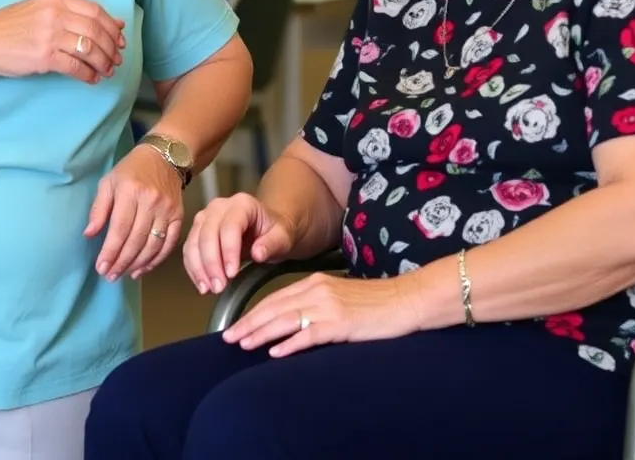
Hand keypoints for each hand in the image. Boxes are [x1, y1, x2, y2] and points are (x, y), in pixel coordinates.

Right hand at [0, 0, 124, 84]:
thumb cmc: (9, 27)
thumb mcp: (38, 9)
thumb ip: (68, 13)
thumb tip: (105, 22)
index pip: (95, 10)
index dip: (112, 26)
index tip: (120, 37)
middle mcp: (55, 14)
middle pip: (96, 30)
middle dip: (112, 47)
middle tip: (117, 58)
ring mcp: (49, 35)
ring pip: (90, 49)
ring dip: (103, 62)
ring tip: (107, 70)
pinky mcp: (44, 57)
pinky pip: (76, 66)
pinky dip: (88, 74)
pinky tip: (91, 78)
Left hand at [84, 145, 184, 279]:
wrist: (165, 156)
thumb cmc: (131, 170)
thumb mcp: (108, 182)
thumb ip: (98, 209)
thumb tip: (89, 235)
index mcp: (131, 191)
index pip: (120, 228)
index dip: (110, 251)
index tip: (101, 268)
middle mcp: (151, 201)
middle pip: (136, 240)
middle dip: (122, 262)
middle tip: (110, 276)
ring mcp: (168, 209)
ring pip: (153, 244)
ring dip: (137, 264)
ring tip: (124, 274)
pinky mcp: (179, 215)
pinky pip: (169, 243)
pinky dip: (157, 259)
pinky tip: (144, 268)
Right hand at [182, 193, 296, 294]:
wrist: (266, 230)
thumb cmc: (274, 231)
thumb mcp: (282, 237)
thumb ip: (272, 244)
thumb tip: (258, 253)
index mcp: (242, 204)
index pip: (230, 226)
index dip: (229, 250)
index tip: (232, 273)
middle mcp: (220, 207)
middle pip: (208, 233)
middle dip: (211, 263)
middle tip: (219, 286)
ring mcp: (206, 217)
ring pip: (194, 242)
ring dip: (199, 268)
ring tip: (210, 288)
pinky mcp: (198, 231)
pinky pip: (189, 250)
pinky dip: (193, 269)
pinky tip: (202, 284)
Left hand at [222, 272, 418, 357]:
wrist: (405, 300)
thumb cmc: (375, 303)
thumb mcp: (340, 296)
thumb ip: (316, 304)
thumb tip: (292, 323)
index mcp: (315, 282)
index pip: (276, 297)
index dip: (253, 312)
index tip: (236, 326)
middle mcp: (318, 289)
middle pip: (275, 307)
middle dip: (249, 323)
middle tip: (229, 338)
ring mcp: (329, 305)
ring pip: (286, 319)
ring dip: (261, 332)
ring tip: (243, 344)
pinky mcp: (341, 322)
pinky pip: (309, 334)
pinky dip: (290, 343)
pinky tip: (275, 353)